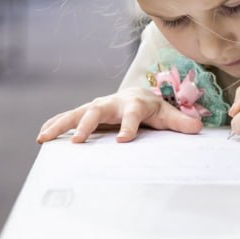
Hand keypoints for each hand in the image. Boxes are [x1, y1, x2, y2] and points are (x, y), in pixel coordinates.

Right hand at [36, 88, 203, 143]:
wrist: (137, 96)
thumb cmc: (153, 108)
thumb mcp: (168, 114)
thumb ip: (180, 121)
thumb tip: (198, 128)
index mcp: (133, 104)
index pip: (131, 114)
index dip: (128, 126)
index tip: (123, 140)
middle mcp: (111, 103)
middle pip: (97, 111)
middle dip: (87, 126)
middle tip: (78, 142)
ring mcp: (96, 106)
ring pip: (76, 113)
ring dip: (61, 125)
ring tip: (45, 138)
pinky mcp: (85, 112)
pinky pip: (67, 117)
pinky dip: (54, 124)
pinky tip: (42, 136)